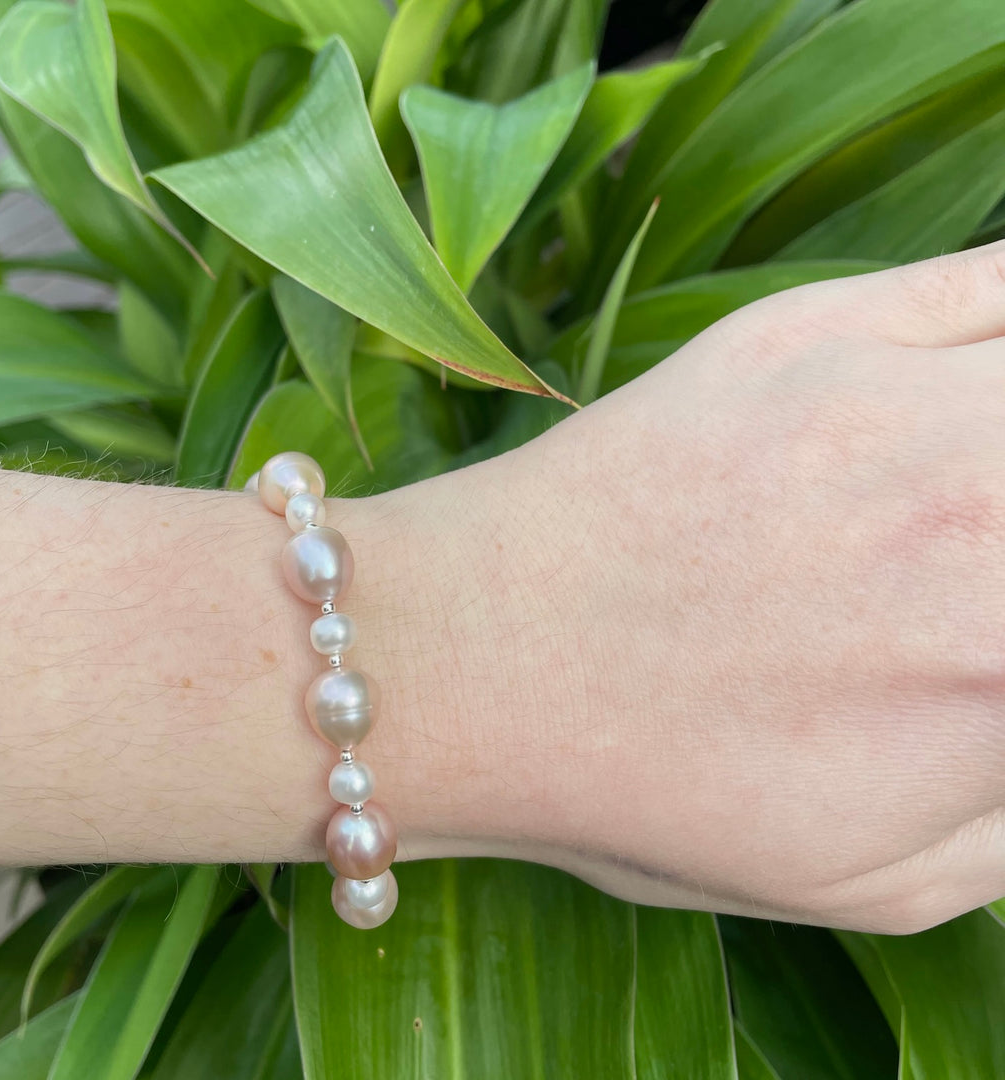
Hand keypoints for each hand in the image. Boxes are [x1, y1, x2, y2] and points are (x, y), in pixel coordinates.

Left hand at [395, 242, 1004, 933]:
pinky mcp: (813, 330)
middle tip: (977, 577)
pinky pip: (998, 287)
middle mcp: (990, 527)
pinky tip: (979, 396)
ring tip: (961, 509)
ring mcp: (907, 406)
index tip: (1000, 651)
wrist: (465, 662)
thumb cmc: (645, 789)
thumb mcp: (876, 877)